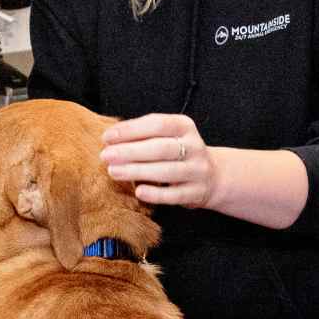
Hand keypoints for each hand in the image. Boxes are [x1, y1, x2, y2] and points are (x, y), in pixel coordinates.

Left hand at [99, 113, 217, 208]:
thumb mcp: (166, 137)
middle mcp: (194, 146)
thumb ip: (142, 135)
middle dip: (130, 151)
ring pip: (167, 171)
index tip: (106, 137)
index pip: (157, 124)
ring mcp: (198, 170)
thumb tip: (109, 140)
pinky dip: (156, 194)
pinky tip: (138, 191)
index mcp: (184, 126)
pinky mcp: (197, 192)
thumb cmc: (177, 154)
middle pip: (161, 148)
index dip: (130, 130)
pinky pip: (175, 195)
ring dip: (137, 171)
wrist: (213, 177)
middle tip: (105, 156)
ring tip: (113, 172)